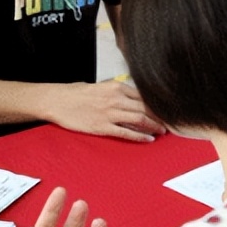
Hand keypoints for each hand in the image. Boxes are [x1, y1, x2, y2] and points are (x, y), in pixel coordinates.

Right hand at [47, 80, 165, 142]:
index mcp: (116, 87)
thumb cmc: (76, 94)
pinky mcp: (102, 126)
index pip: (143, 97)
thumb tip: (131, 98)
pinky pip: (126, 132)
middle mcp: (116, 99)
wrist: (57, 101)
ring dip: (154, 126)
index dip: (156, 106)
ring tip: (162, 132)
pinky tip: (148, 139)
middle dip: (159, 117)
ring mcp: (109, 113)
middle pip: (145, 108)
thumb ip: (116, 92)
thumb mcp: (100, 86)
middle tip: (169, 124)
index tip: (164, 111)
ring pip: (139, 120)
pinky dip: (140, 136)